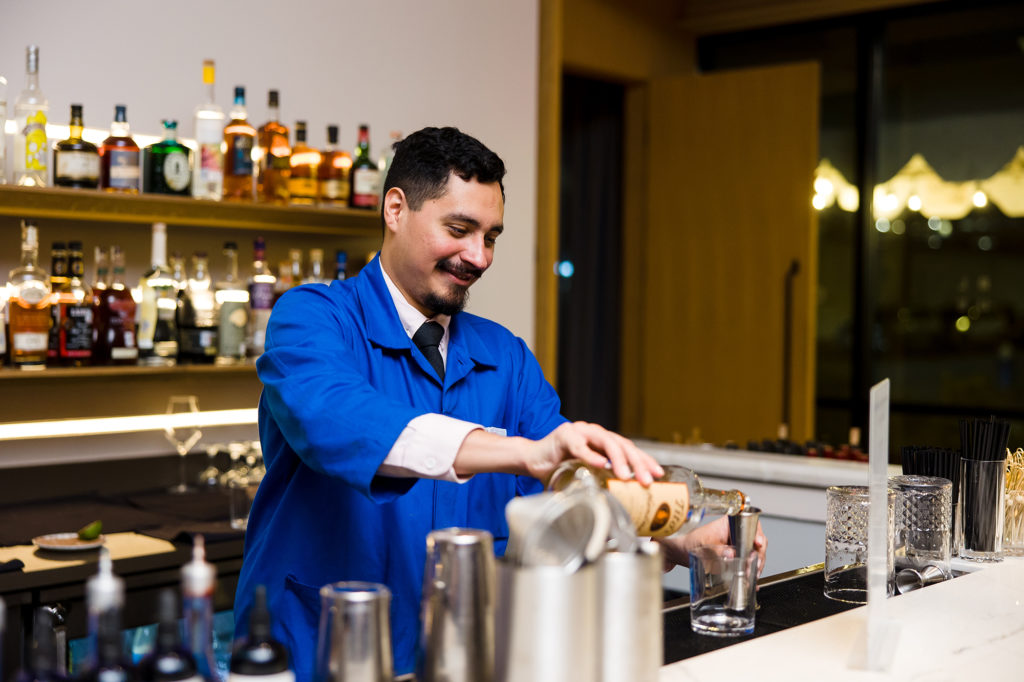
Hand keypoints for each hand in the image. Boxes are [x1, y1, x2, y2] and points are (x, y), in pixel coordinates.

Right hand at [526, 421, 664, 484]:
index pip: (629, 449)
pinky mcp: (564, 435)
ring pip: (606, 442)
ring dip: (618, 459)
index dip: (644, 460)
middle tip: (647, 480)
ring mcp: (581, 431)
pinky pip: (580, 446)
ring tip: (626, 474)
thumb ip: (601, 482)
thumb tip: (623, 507)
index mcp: (603, 442)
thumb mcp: (585, 476)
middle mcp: (595, 433)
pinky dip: (591, 455)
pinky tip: (601, 464)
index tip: (658, 474)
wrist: (532, 459)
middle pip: (622, 445)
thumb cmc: (559, 468)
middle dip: (637, 463)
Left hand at [654, 516, 766, 575]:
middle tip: (754, 567)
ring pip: (754, 552)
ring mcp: (736, 542)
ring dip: (755, 564)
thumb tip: (731, 554)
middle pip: (756, 540)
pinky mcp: (735, 553)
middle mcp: (736, 530)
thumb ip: (718, 551)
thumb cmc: (689, 542)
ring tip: (752, 575)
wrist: (681, 551)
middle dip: (758, 555)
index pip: (751, 524)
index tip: (758, 544)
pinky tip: (751, 579)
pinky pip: (748, 560)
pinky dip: (750, 569)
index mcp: (729, 522)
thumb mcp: (703, 546)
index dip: (757, 535)